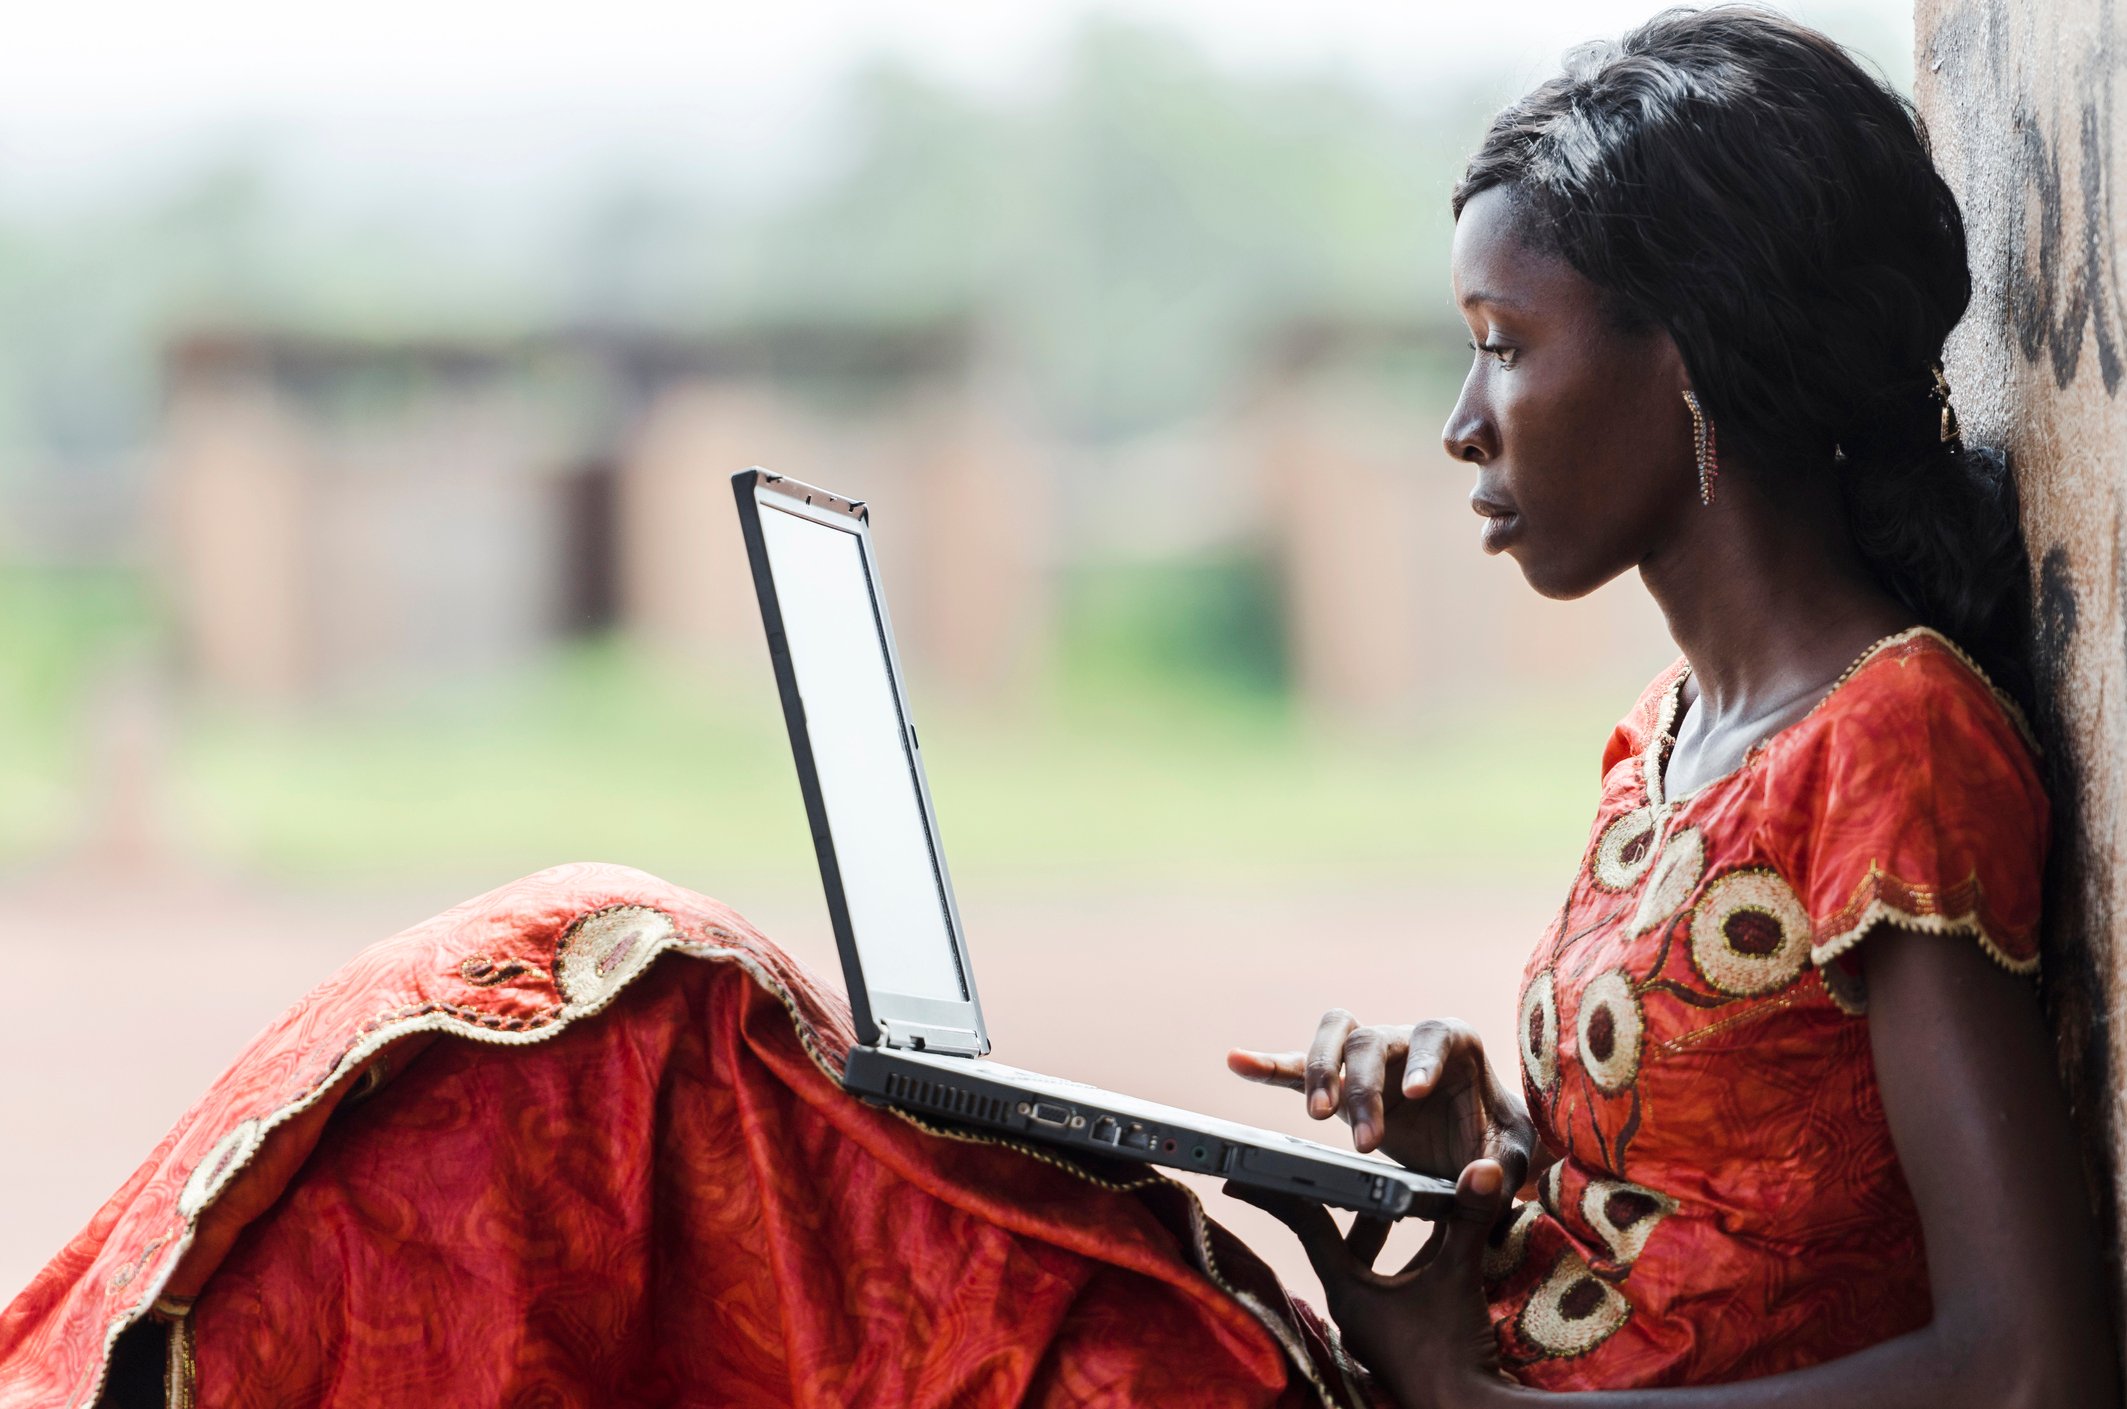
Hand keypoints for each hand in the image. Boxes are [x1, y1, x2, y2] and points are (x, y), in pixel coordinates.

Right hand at [1228, 1013, 1538, 1189]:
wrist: (1474, 1149)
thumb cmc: (1496, 1143)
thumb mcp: (1511, 1155)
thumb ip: (1502, 1167)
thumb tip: (1480, 1177)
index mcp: (1454, 1045)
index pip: (1435, 1036)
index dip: (1424, 1060)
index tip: (1416, 1094)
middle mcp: (1406, 1042)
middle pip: (1374, 1041)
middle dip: (1365, 1089)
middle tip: (1365, 1144)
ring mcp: (1368, 1061)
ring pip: (1335, 1039)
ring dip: (1321, 1074)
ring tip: (1318, 1118)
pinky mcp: (1338, 1084)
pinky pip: (1296, 1066)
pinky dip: (1268, 1064)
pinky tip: (1238, 1061)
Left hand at [1231, 1159, 1511, 1406]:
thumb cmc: (1450, 1352)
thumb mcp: (1458, 1274)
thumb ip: (1468, 1218)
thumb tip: (1486, 1166)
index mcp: (1347, 1291)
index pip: (1306, 1226)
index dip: (1277, 1192)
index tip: (1241, 1173)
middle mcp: (1354, 1307)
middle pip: (1342, 1239)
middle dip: (1351, 1203)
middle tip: (1345, 1168)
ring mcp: (1376, 1326)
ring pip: (1372, 1263)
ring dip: (1387, 1231)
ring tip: (1408, 1196)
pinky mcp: (1401, 1337)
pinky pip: (1398, 1284)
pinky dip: (1414, 1258)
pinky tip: (1442, 1238)